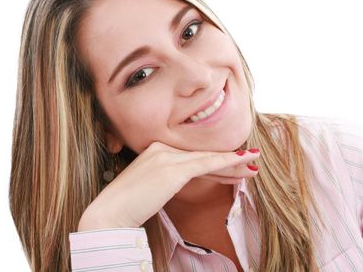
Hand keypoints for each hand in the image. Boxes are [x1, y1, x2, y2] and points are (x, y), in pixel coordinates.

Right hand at [77, 141, 259, 230]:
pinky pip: (207, 163)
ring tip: (254, 163)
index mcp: (155, 150)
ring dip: (234, 163)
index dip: (214, 163)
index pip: (192, 157)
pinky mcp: (173, 169)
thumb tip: (178, 184)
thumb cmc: (124, 207)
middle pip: (202, 156)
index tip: (232, 168)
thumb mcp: (148, 188)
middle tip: (250, 163)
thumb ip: (165, 180)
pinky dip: (228, 162)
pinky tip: (244, 161)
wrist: (108, 215)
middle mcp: (162, 148)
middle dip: (228, 162)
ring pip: (208, 159)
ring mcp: (167, 156)